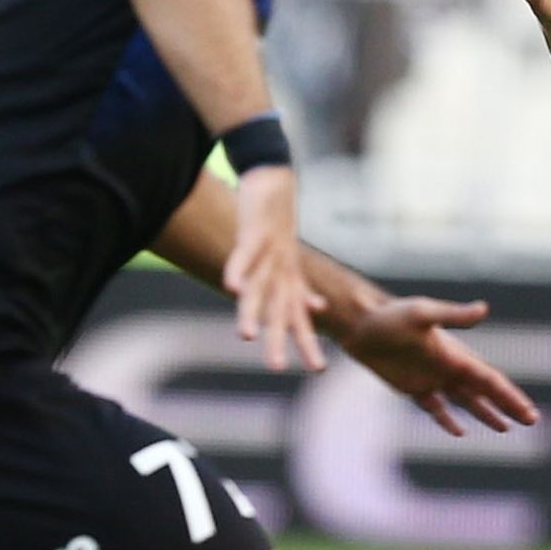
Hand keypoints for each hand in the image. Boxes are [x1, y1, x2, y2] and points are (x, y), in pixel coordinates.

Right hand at [224, 166, 326, 371]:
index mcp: (288, 281)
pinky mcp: (252, 233)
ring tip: (244, 336)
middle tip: (278, 368)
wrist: (275, 180)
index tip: (319, 369)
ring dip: (251, 311)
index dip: (308, 342)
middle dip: (279, 339)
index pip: (300, 318)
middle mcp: (280, 272)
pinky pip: (243, 255)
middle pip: (279, 310)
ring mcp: (267, 254)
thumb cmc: (281, 225)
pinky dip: (237, 271)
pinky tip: (231, 288)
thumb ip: (302, 288)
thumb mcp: (292, 261)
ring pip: (257, 288)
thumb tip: (317, 309)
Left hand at [330, 296, 541, 436]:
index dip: (510, 397)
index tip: (529, 413)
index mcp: (456, 355)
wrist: (360, 323)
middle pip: (484, 393)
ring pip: (465, 401)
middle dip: (508, 406)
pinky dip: (448, 420)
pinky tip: (459, 432)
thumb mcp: (422, 314)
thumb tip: (484, 308)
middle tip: (531, 421)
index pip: (490, 381)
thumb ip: (453, 315)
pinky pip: (435, 408)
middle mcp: (449, 367)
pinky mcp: (412, 387)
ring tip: (505, 428)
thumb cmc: (390, 316)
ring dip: (485, 414)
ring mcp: (432, 378)